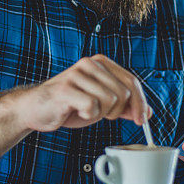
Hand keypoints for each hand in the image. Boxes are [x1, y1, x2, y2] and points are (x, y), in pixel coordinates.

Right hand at [14, 54, 151, 132]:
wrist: (36, 109)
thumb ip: (124, 106)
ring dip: (101, 114)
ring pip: (110, 100)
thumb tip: (148, 112)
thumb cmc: (69, 105)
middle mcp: (89, 64)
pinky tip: (77, 112)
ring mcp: (76, 75)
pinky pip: (92, 107)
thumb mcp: (101, 105)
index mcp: (101, 63)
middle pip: (124, 92)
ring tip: (86, 111)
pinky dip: (88, 116)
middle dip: (116, 111)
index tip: (142, 120)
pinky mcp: (65, 89)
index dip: (140, 103)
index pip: (132, 81)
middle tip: (101, 114)